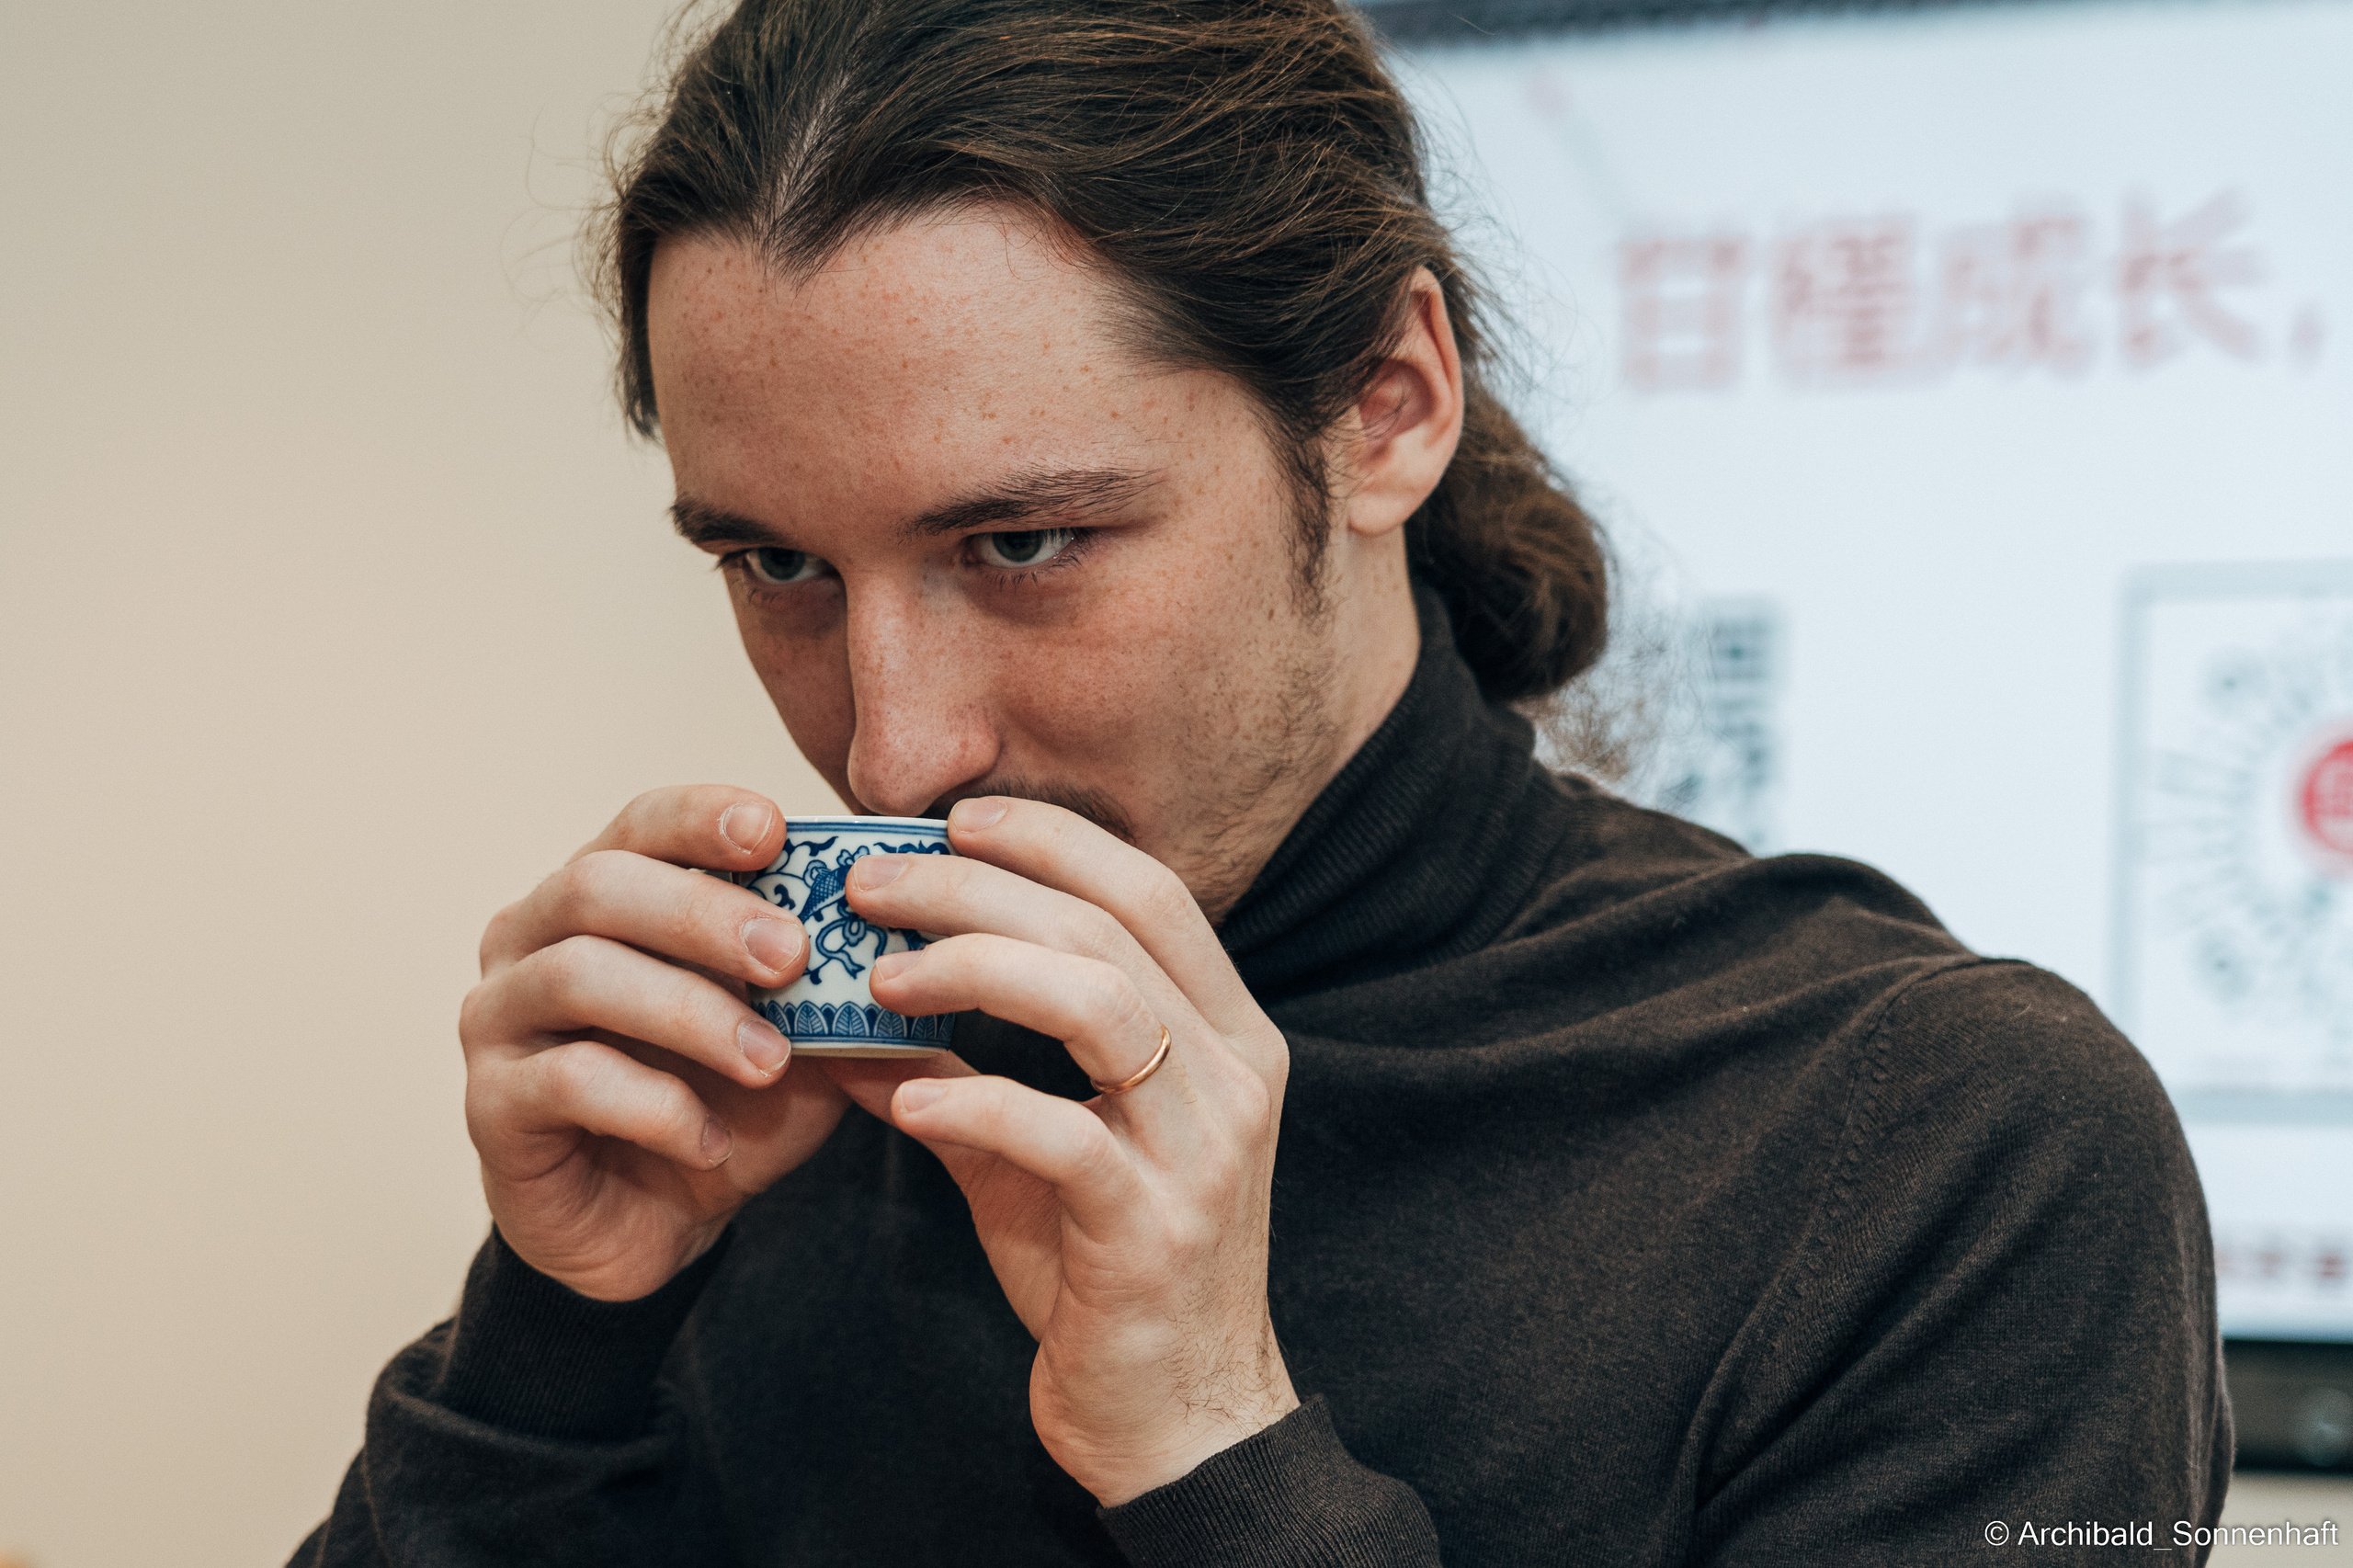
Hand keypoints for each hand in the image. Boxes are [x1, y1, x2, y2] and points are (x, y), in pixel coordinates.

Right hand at [460, 786, 849, 1300]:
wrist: (657, 1226)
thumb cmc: (723, 1102)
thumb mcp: (799, 1039)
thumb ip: (833, 984)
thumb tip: (909, 928)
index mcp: (602, 896)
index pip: (641, 824)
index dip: (702, 817)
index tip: (774, 831)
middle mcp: (532, 939)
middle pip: (599, 886)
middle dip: (703, 914)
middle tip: (790, 956)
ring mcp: (499, 1018)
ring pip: (578, 975)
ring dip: (689, 1012)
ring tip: (768, 1061)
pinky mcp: (491, 1106)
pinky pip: (568, 1080)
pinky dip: (655, 1105)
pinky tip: (714, 1140)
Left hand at [828, 797, 1298, 1505]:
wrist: (1177, 1420)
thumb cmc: (1106, 1274)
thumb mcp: (1038, 1156)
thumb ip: (968, 1075)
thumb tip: (848, 1015)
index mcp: (1228, 1034)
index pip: (1147, 891)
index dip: (1048, 840)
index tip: (949, 820)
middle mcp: (1236, 1074)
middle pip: (1109, 928)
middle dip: (977, 889)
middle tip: (869, 888)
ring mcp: (1205, 1151)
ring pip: (1097, 1004)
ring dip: (972, 971)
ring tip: (874, 980)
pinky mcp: (1154, 1229)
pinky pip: (1061, 1134)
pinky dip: (973, 1102)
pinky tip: (901, 1099)